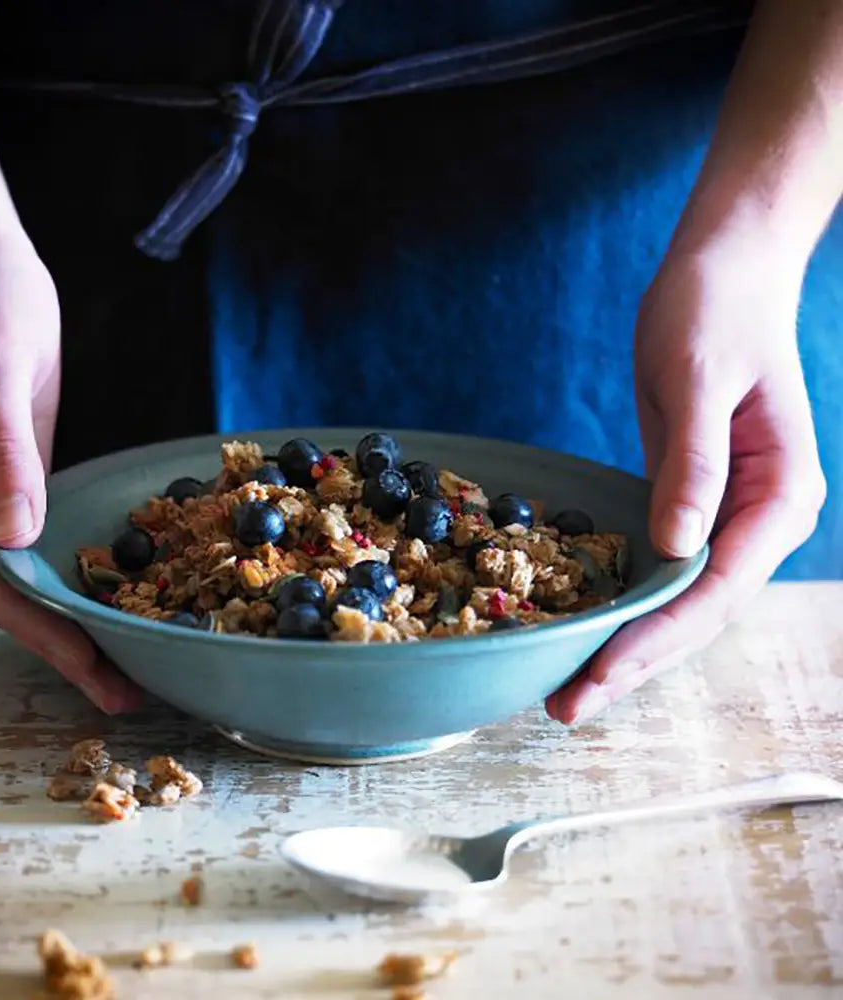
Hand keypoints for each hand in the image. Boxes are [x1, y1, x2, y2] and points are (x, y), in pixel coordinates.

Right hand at [0, 221, 141, 713]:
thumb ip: (5, 449)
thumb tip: (17, 536)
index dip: (33, 624)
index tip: (89, 662)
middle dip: (56, 641)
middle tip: (122, 690)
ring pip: (13, 572)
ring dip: (63, 619)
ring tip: (121, 664)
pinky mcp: (5, 471)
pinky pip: (29, 539)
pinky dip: (65, 576)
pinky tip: (102, 600)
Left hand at [547, 238, 825, 723]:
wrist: (719, 273)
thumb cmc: (715, 311)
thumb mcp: (699, 378)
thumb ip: (692, 463)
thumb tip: (677, 547)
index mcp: (780, 494)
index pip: (717, 587)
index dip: (656, 636)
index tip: (599, 672)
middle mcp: (759, 517)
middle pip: (697, 611)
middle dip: (634, 660)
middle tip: (567, 707)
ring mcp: (724, 514)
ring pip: (676, 599)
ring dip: (625, 643)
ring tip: (566, 687)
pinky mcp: (688, 501)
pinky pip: (658, 567)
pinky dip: (622, 601)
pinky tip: (582, 625)